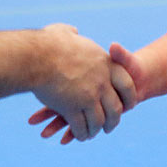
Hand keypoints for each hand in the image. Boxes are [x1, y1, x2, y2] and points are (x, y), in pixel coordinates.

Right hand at [27, 26, 136, 142]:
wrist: (37, 55)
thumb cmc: (48, 44)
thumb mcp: (67, 33)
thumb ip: (73, 34)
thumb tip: (73, 32)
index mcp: (105, 64)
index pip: (127, 85)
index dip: (129, 97)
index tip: (128, 106)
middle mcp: (101, 82)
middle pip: (115, 108)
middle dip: (113, 121)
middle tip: (109, 127)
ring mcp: (87, 96)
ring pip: (98, 121)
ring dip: (95, 130)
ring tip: (91, 134)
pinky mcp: (72, 108)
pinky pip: (80, 126)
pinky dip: (81, 133)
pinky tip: (78, 135)